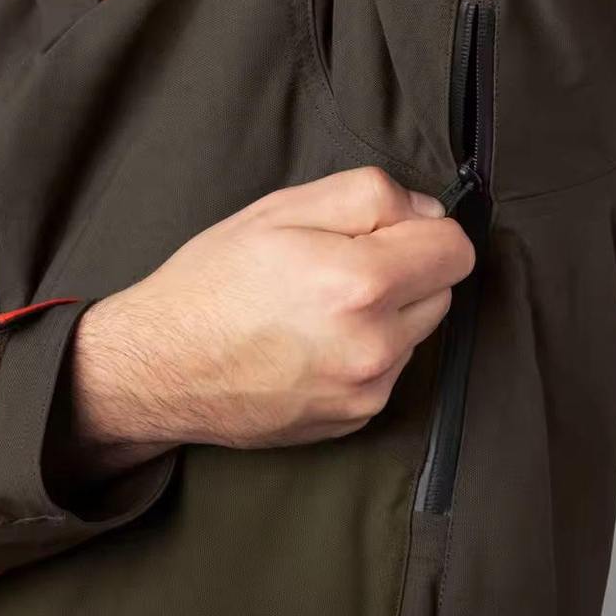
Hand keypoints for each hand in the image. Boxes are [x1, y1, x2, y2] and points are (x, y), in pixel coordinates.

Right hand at [66, 168, 474, 473]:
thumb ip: (366, 196)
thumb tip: (426, 212)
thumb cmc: (210, 282)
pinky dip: (365, 352)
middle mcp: (374, 346)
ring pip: (415, 333)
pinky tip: (311, 344)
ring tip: (317, 309)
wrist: (160, 366)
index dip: (423, 228)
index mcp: (359, 283)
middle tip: (336, 265)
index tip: (385, 230)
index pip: (455, 250)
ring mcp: (366, 390)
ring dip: (386, 314)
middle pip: (442, 292)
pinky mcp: (354, 419)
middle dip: (404, 270)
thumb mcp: (278, 210)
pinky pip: (388, 371)